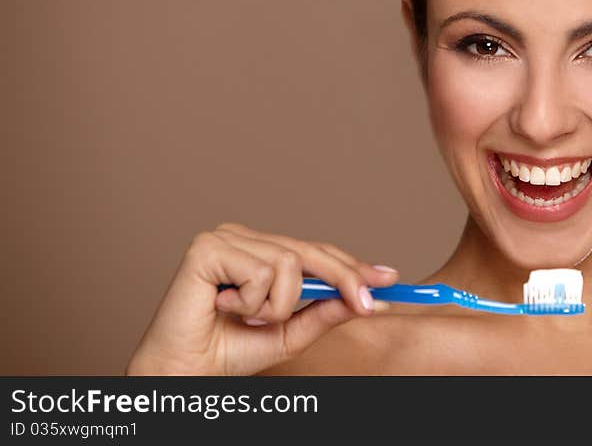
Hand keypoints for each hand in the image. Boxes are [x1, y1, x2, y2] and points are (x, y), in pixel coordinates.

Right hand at [125, 223, 398, 374]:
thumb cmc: (230, 351)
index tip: (389, 279)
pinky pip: (262, 271)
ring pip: (289, 263)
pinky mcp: (208, 247)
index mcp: (259, 250)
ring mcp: (225, 237)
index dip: (352, 266)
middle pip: (310, 250)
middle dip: (345, 278)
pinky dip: (254, 302)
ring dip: (278, 305)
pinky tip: (226, 308)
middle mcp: (243, 237)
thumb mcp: (291, 332)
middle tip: (368, 304)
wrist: (185, 371)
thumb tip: (367, 297)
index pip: (314, 251)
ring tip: (249, 319)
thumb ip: (324, 311)